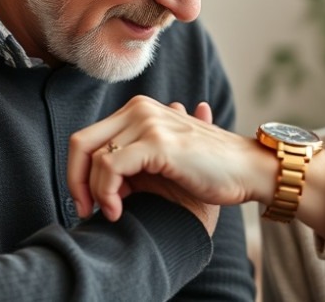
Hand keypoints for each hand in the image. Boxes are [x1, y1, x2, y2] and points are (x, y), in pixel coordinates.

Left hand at [67, 96, 268, 227]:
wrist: (249, 170)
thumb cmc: (209, 171)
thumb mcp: (162, 161)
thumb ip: (131, 163)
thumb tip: (97, 184)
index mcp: (138, 110)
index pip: (87, 138)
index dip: (79, 173)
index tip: (90, 202)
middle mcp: (139, 109)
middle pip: (80, 143)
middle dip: (75, 182)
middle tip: (86, 211)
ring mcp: (147, 122)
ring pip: (93, 158)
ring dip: (93, 193)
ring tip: (113, 213)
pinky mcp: (157, 142)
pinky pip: (110, 168)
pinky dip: (105, 194)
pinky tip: (119, 211)